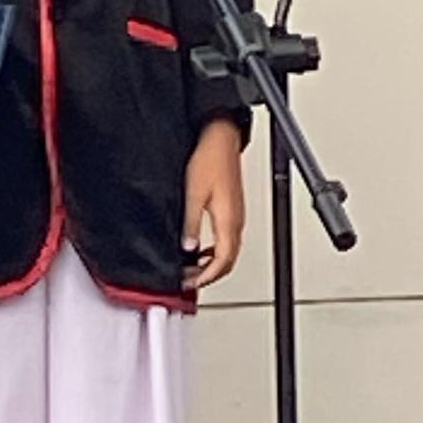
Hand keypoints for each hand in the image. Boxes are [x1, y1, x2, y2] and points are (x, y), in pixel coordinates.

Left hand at [183, 118, 245, 291]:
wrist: (221, 139)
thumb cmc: (210, 160)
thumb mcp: (193, 194)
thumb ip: (191, 224)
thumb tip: (186, 247)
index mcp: (228, 220)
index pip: (222, 261)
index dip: (206, 277)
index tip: (190, 283)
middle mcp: (236, 220)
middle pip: (228, 260)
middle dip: (209, 275)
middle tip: (189, 280)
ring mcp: (236, 215)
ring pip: (229, 251)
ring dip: (212, 264)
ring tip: (192, 268)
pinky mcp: (233, 209)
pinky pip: (227, 239)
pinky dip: (215, 251)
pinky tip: (200, 249)